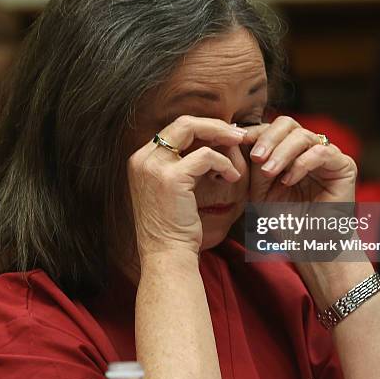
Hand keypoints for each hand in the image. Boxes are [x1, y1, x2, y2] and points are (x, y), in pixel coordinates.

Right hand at [127, 116, 246, 259]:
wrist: (166, 256)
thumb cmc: (174, 228)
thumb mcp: (172, 190)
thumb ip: (181, 165)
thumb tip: (208, 143)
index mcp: (141, 161)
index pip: (173, 130)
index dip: (201, 128)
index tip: (224, 134)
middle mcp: (142, 159)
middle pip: (181, 122)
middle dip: (213, 124)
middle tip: (237, 133)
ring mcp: (153, 167)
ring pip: (191, 129)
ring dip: (221, 137)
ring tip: (239, 147)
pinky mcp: (170, 177)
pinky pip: (205, 156)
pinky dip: (223, 163)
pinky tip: (232, 176)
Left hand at [242, 116, 368, 306]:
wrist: (309, 246)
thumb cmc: (283, 220)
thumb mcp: (259, 190)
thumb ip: (253, 165)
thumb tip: (237, 138)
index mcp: (288, 149)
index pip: (271, 128)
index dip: (255, 132)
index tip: (238, 143)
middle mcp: (308, 147)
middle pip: (287, 123)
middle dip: (268, 138)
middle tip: (256, 157)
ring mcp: (327, 154)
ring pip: (303, 135)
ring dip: (282, 152)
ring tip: (269, 172)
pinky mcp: (344, 165)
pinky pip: (322, 152)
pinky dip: (301, 163)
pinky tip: (288, 180)